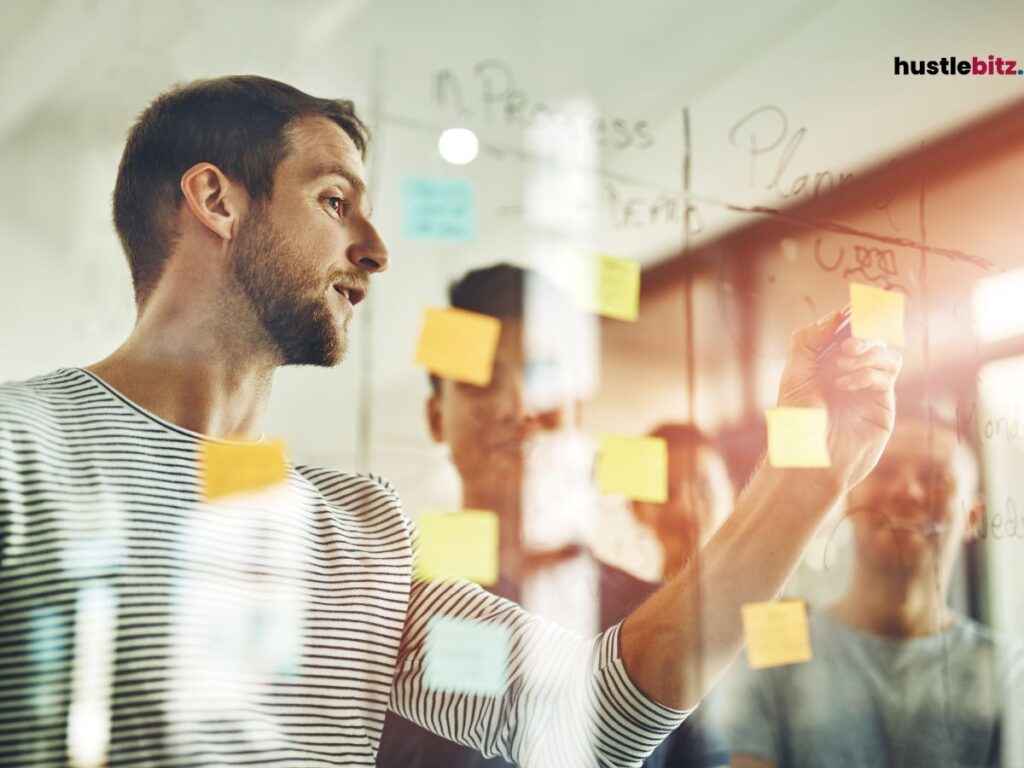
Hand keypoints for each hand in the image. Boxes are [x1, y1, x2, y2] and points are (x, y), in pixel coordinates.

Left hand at [777, 310, 901, 489]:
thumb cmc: (798, 421)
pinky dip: (868, 374)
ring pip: (886, 354)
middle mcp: (851, 372)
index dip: (853, 317)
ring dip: (867, 353)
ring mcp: (869, 388)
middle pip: (872, 337)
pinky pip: (887, 376)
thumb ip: (808, 341)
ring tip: (842, 366)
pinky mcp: (883, 405)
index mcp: (827, 362)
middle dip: (863, 334)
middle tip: (847, 345)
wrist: (810, 459)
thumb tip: (834, 315)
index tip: (851, 311)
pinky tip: (845, 385)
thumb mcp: (794, 375)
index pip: (847, 330)